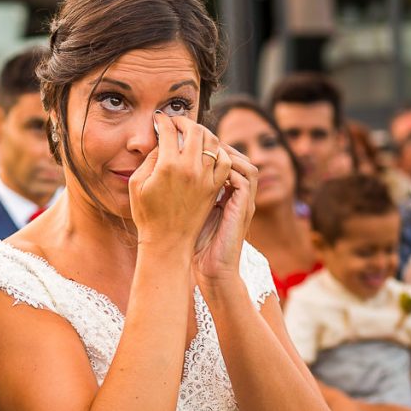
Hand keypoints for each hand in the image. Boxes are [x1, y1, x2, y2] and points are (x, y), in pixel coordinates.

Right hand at [129, 113, 231, 254]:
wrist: (168, 242)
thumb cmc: (147, 215)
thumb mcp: (137, 185)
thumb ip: (148, 160)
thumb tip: (160, 144)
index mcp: (167, 166)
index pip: (168, 130)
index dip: (163, 121)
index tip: (159, 119)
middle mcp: (190, 168)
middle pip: (194, 130)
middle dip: (184, 121)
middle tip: (176, 122)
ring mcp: (205, 177)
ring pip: (212, 141)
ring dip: (203, 132)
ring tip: (193, 133)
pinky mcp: (215, 187)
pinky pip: (225, 160)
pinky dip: (219, 150)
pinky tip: (209, 151)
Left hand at [193, 144, 257, 287]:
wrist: (212, 270)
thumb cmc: (195, 245)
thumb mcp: (190, 211)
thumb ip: (187, 192)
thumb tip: (165, 172)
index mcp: (225, 195)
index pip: (224, 163)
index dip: (209, 151)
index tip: (188, 143)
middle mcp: (237, 195)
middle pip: (237, 158)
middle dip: (218, 146)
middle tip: (196, 140)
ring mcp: (243, 201)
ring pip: (245, 164)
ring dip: (226, 155)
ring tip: (203, 151)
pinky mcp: (244, 208)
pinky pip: (244, 179)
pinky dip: (229, 169)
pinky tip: (207, 169)